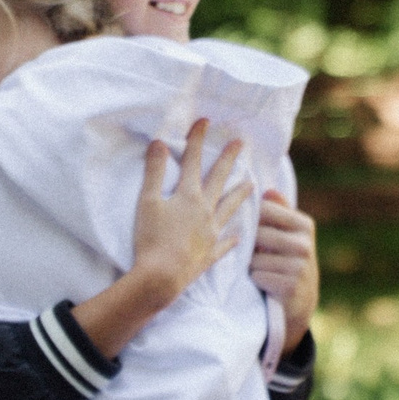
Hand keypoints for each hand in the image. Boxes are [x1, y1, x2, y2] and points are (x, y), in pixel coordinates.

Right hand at [74, 120, 250, 358]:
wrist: (161, 278)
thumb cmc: (150, 239)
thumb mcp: (147, 202)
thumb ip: (154, 172)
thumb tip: (160, 143)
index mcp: (189, 197)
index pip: (193, 161)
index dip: (197, 139)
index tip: (205, 121)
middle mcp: (205, 212)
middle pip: (219, 180)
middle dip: (229, 159)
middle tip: (241, 143)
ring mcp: (210, 234)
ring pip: (230, 208)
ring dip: (240, 194)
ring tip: (251, 184)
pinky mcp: (209, 254)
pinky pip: (224, 244)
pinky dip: (230, 239)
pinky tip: (237, 236)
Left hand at [250, 194, 319, 350]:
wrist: (300, 301)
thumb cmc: (286, 261)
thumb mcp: (287, 234)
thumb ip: (278, 211)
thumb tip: (267, 190)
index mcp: (304, 225)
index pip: (265, 209)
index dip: (252, 220)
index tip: (253, 231)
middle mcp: (305, 244)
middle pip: (257, 234)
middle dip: (251, 247)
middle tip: (257, 257)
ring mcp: (300, 266)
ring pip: (255, 258)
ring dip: (252, 267)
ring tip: (263, 272)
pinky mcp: (291, 286)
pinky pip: (258, 275)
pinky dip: (256, 281)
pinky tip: (266, 285)